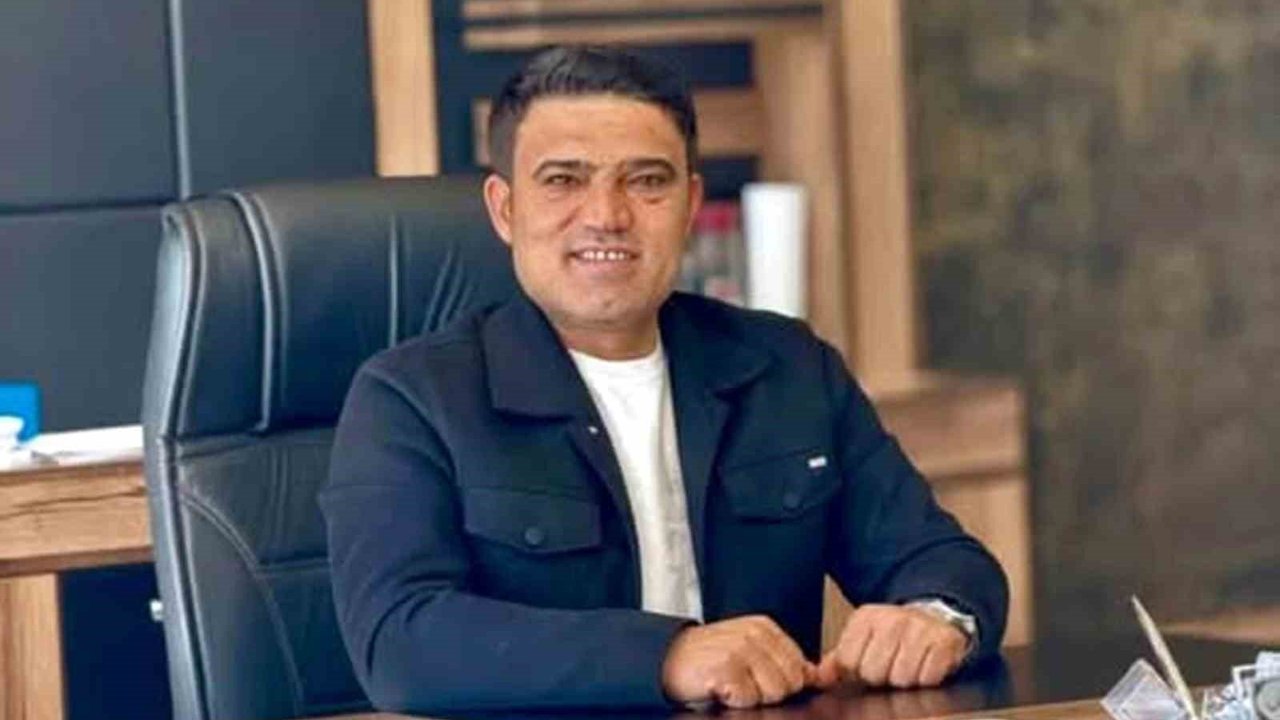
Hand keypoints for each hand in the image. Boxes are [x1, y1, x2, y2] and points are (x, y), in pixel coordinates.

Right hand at [661, 615, 817, 707]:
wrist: (666, 659)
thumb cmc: (708, 658)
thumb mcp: (748, 650)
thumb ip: (781, 660)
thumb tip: (813, 675)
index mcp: (764, 627)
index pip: (800, 666)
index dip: (783, 682)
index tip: (757, 678)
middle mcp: (755, 634)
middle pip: (790, 682)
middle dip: (769, 691)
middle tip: (743, 682)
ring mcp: (740, 649)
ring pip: (773, 692)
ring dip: (751, 696)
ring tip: (732, 684)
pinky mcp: (726, 667)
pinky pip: (749, 699)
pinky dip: (734, 700)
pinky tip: (720, 688)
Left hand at [814, 604, 967, 689]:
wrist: (935, 618)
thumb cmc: (894, 635)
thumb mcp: (863, 639)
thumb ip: (838, 660)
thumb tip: (818, 677)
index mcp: (865, 618)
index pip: (848, 661)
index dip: (857, 672)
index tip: (867, 664)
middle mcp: (892, 619)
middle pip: (873, 673)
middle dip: (882, 677)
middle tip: (891, 666)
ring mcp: (919, 629)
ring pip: (901, 679)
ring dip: (905, 680)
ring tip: (908, 666)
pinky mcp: (943, 641)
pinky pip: (928, 679)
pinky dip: (927, 679)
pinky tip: (925, 666)